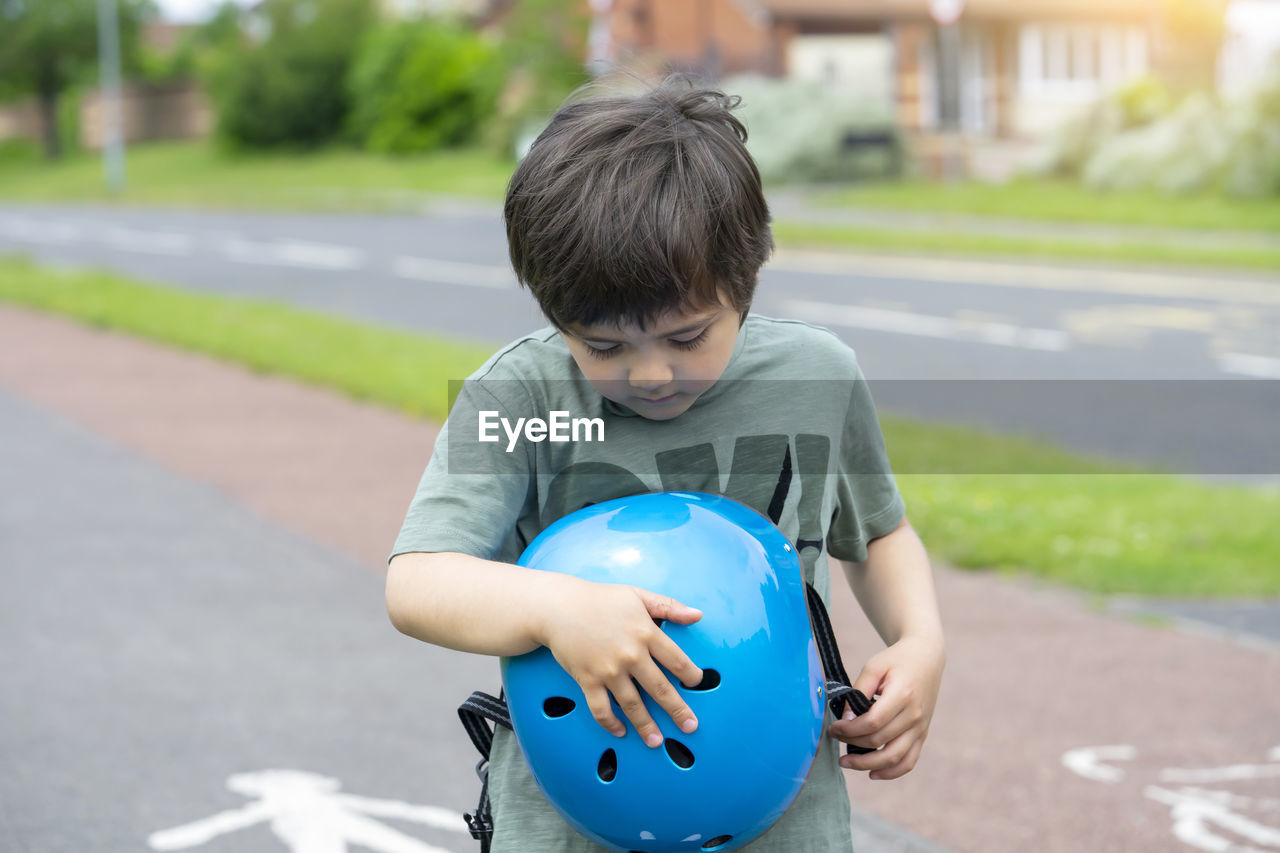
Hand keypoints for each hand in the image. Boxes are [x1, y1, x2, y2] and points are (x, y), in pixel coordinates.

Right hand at [538, 578, 704, 747]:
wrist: (559, 607)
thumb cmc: (600, 599)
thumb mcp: (638, 595)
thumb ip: (669, 606)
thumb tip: (697, 615)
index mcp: (646, 633)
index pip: (676, 660)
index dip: (690, 675)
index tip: (697, 684)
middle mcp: (631, 655)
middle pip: (660, 689)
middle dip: (678, 711)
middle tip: (690, 726)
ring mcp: (609, 670)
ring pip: (633, 705)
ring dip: (646, 726)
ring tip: (657, 741)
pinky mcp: (588, 680)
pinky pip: (601, 709)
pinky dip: (611, 724)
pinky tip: (620, 731)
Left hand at [828, 635, 944, 779]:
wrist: (926, 658)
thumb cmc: (896, 661)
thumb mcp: (874, 667)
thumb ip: (858, 690)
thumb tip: (847, 718)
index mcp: (902, 695)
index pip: (873, 722)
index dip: (850, 729)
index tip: (834, 727)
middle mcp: (914, 715)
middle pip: (880, 741)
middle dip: (852, 743)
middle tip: (834, 738)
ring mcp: (920, 728)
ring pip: (895, 757)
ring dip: (868, 765)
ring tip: (846, 763)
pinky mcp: (922, 734)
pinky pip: (909, 761)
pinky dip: (891, 772)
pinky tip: (873, 773)